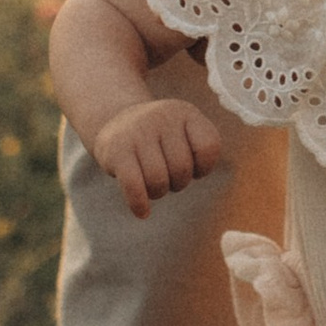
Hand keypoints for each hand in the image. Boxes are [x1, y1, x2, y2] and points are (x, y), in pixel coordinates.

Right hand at [92, 98, 224, 217]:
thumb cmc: (159, 138)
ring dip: (158, 192)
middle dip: (178, 182)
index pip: (209, 147)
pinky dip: (139, 204)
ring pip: (158, 180)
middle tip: (167, 177)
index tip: (193, 168)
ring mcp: (138, 131)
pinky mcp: (116, 149)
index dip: (204, 167)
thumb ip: (200, 150)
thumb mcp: (183, 132)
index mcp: (185, 113)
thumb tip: (198, 173)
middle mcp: (163, 116)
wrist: (116, 122)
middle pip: (182, 168)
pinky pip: (133, 185)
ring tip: (152, 184)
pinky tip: (142, 212)